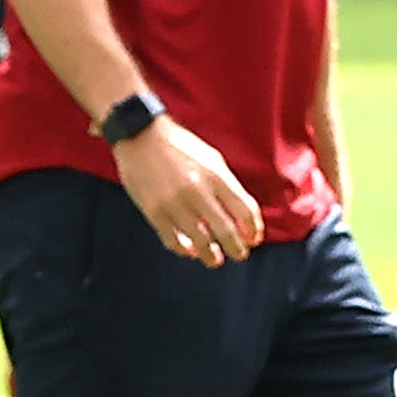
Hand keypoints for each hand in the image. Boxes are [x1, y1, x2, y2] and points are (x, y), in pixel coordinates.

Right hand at [113, 118, 265, 266]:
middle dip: (237, 247)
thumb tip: (241, 215)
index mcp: (216, 176)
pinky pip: (172, 239)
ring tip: (216, 260)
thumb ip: (227, 186)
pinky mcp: (153, 212)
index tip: (254, 238)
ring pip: (200, 240)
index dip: (253, 228)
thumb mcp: (212, 160)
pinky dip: (183, 249)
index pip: (244, 209)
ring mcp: (174, 203)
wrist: (141, 136)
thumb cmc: (181, 147)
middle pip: (226, 230)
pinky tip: (190, 251)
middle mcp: (198, 191)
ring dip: (211, 255)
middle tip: (241, 255)